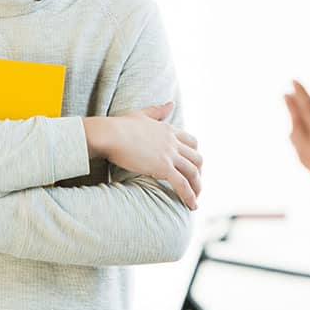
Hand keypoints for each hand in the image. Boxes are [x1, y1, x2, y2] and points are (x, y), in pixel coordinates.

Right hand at [83, 103, 202, 209]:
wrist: (110, 134)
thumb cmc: (119, 125)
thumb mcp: (142, 114)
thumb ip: (158, 111)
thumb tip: (171, 103)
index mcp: (169, 130)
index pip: (192, 142)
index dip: (195, 155)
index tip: (193, 166)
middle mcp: (173, 142)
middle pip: (197, 158)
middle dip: (199, 173)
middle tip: (195, 185)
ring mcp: (169, 155)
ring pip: (193, 172)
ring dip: (197, 187)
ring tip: (195, 199)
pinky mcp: (163, 167)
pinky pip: (182, 184)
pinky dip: (189, 196)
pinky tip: (191, 206)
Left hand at [285, 80, 309, 224]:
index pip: (309, 111)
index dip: (302, 95)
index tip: (292, 82)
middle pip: (299, 126)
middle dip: (293, 110)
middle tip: (286, 96)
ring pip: (298, 144)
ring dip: (294, 129)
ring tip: (292, 123)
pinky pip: (304, 158)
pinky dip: (300, 148)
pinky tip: (305, 152)